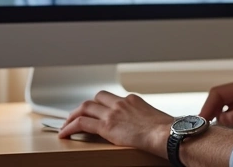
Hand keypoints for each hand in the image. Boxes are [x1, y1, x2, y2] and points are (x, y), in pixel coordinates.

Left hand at [59, 91, 173, 155]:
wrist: (167, 134)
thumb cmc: (167, 130)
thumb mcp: (156, 119)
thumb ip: (146, 120)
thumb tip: (149, 128)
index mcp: (134, 100)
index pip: (113, 98)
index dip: (102, 105)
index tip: (98, 111)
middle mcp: (121, 103)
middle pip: (97, 98)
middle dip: (86, 106)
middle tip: (79, 115)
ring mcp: (113, 113)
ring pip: (85, 107)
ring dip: (73, 115)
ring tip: (67, 124)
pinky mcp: (106, 126)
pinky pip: (81, 123)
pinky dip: (70, 126)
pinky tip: (65, 134)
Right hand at [199, 76, 232, 128]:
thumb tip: (223, 118)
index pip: (219, 92)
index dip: (208, 106)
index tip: (202, 121)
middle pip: (220, 98)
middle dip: (211, 112)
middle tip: (205, 128)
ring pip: (226, 106)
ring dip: (220, 117)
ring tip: (216, 131)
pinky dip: (229, 120)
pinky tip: (228, 130)